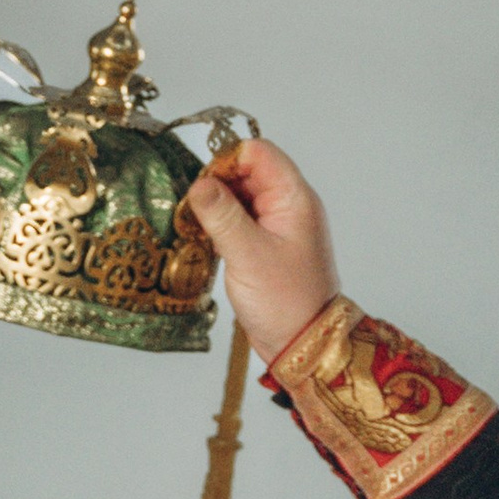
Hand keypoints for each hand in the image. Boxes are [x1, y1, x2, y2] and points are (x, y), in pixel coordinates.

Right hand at [180, 136, 341, 364]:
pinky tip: (205, 240)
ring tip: (195, 227)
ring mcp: (278, 226)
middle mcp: (289, 206)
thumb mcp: (247, 254)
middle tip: (193, 210)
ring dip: (216, 207)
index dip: (227, 161)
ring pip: (241, 197)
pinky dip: (221, 225)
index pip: (258, 153)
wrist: (304, 345)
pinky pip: (241, 221)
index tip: (202, 186)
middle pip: (248, 172)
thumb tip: (199, 183)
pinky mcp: (267, 246)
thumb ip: (222, 215)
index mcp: (294, 198)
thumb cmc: (285, 302)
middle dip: (217, 184)